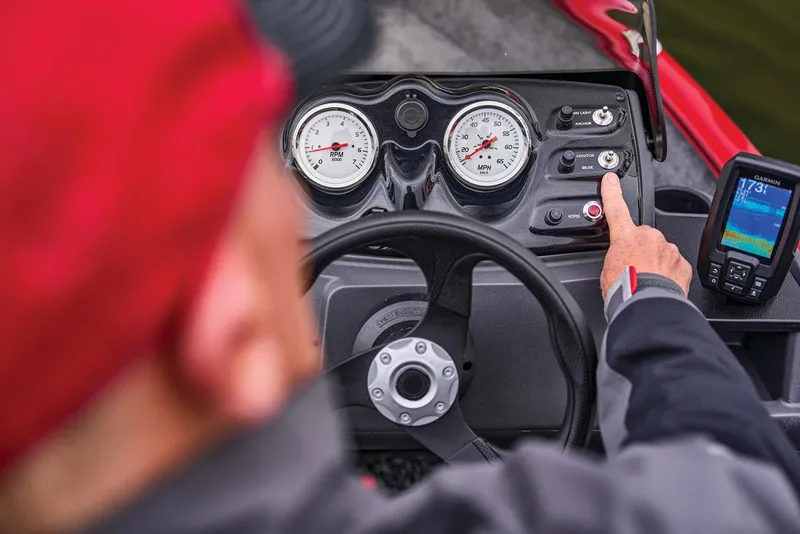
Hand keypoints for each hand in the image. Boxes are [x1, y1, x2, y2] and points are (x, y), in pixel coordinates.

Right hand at [600, 173, 692, 298]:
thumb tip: (619, 261)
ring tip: (647, 281)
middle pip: (643, 237)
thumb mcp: (606, 271)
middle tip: (633, 268)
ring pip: (660, 251)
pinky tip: (660, 285)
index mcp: (626, 237)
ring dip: (654, 263)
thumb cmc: (625, 291)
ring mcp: (667, 249)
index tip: (611, 179)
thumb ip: (615, 257)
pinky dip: (668, 273)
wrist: (648, 305)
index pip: (616, 209)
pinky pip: (674, 264)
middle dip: (639, 249)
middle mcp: (649, 238)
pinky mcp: (681, 263)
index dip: (612, 192)